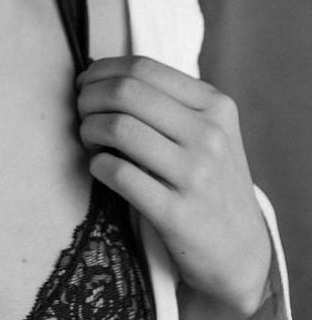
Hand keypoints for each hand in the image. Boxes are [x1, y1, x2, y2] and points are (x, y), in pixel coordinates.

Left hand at [76, 56, 270, 317]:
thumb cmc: (209, 182)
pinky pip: (117, 172)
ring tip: (89, 141)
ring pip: (118, 128)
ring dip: (88, 130)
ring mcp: (196, 174)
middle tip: (81, 113)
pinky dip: (96, 164)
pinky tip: (99, 167)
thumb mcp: (208, 132)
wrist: (239, 252)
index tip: (86, 84)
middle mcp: (209, 135)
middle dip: (89, 98)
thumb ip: (167, 102)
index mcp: (215, 105)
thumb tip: (99, 75)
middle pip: (125, 92)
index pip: (143, 67)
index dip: (102, 71)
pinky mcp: (177, 212)